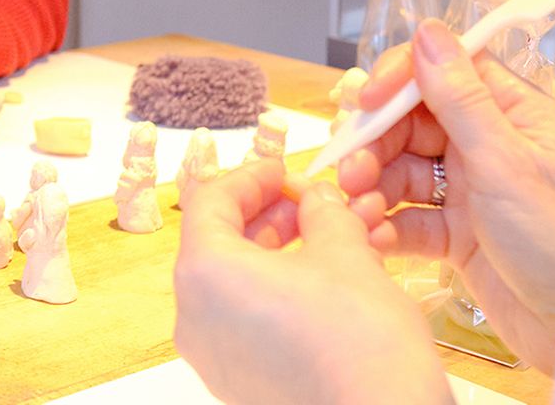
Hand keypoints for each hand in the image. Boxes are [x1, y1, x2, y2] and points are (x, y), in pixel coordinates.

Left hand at [175, 158, 448, 404]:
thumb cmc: (360, 345)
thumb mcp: (346, 255)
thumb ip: (323, 213)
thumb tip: (317, 198)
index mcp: (205, 273)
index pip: (210, 201)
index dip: (251, 178)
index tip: (284, 171)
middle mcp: (194, 316)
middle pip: (219, 243)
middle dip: (269, 217)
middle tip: (312, 205)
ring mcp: (212, 356)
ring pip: (237, 284)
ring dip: (281, 255)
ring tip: (332, 243)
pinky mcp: (238, 383)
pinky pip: (247, 322)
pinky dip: (277, 295)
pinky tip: (326, 286)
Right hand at [339, 20, 554, 374]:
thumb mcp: (507, 163)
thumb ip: (460, 100)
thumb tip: (428, 32)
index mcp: (512, 115)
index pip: (443, 73)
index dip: (397, 82)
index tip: (364, 104)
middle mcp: (488, 147)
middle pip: (409, 125)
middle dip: (373, 145)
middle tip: (350, 172)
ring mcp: (471, 192)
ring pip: (400, 173)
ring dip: (372, 189)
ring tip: (358, 212)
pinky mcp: (457, 236)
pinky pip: (406, 219)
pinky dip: (384, 226)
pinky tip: (373, 238)